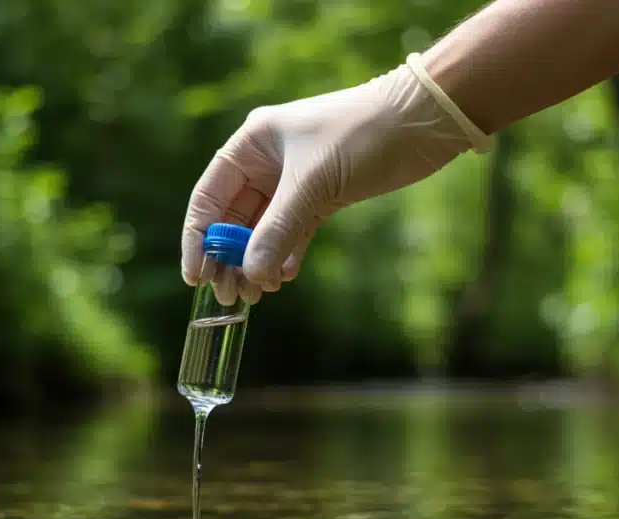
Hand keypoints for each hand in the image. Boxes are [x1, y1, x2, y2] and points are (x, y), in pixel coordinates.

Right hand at [181, 54, 490, 303]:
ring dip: (258, 262)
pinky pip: (293, 231)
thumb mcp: (313, 184)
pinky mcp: (322, 195)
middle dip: (230, 258)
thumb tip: (250, 273)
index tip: (196, 276)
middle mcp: (266, 161)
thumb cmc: (362, 135)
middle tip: (232, 296)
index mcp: (252, 143)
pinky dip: (287, 254)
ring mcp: (294, 180)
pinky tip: (285, 277)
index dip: (198, 238)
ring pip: (263, 230)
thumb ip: (277, 230)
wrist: (423, 121)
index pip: (209, 197)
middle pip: (233, 219)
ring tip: (259, 294)